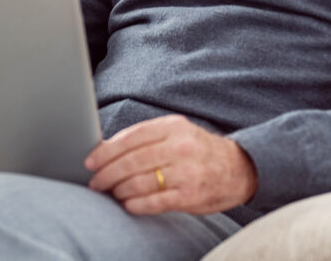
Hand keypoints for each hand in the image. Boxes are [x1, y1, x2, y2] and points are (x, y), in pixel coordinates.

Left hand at [85, 115, 257, 215]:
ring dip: (120, 189)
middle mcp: (180, 147)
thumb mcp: (176, 133)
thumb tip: (104, 148)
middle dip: (108, 173)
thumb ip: (144, 138)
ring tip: (111, 192)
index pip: (132, 137)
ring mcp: (187, 172)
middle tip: (95, 181)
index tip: (90, 161)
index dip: (107, 150)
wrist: (239, 168)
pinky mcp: (191, 196)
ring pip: (141, 182)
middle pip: (133, 160)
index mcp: (173, 127)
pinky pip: (155, 202)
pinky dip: (136, 204)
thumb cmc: (197, 150)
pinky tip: (127, 204)